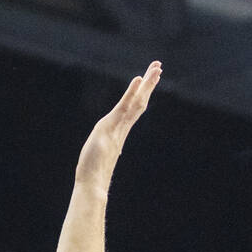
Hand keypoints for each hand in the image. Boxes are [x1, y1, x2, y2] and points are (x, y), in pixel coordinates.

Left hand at [74, 61, 160, 190]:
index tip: (149, 79)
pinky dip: (131, 93)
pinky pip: (123, 107)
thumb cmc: (94, 174)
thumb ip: (107, 150)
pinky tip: (139, 79)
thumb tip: (112, 152)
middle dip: (149, 84)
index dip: (142, 93)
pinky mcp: (110, 128)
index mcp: (120, 131)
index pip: (133, 108)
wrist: (92, 184)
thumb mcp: (100, 155)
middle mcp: (122, 127)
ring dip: (146, 84)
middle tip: (159, 67)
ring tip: (156, 68)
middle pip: (139, 101)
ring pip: (136, 102)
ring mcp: (118, 127)